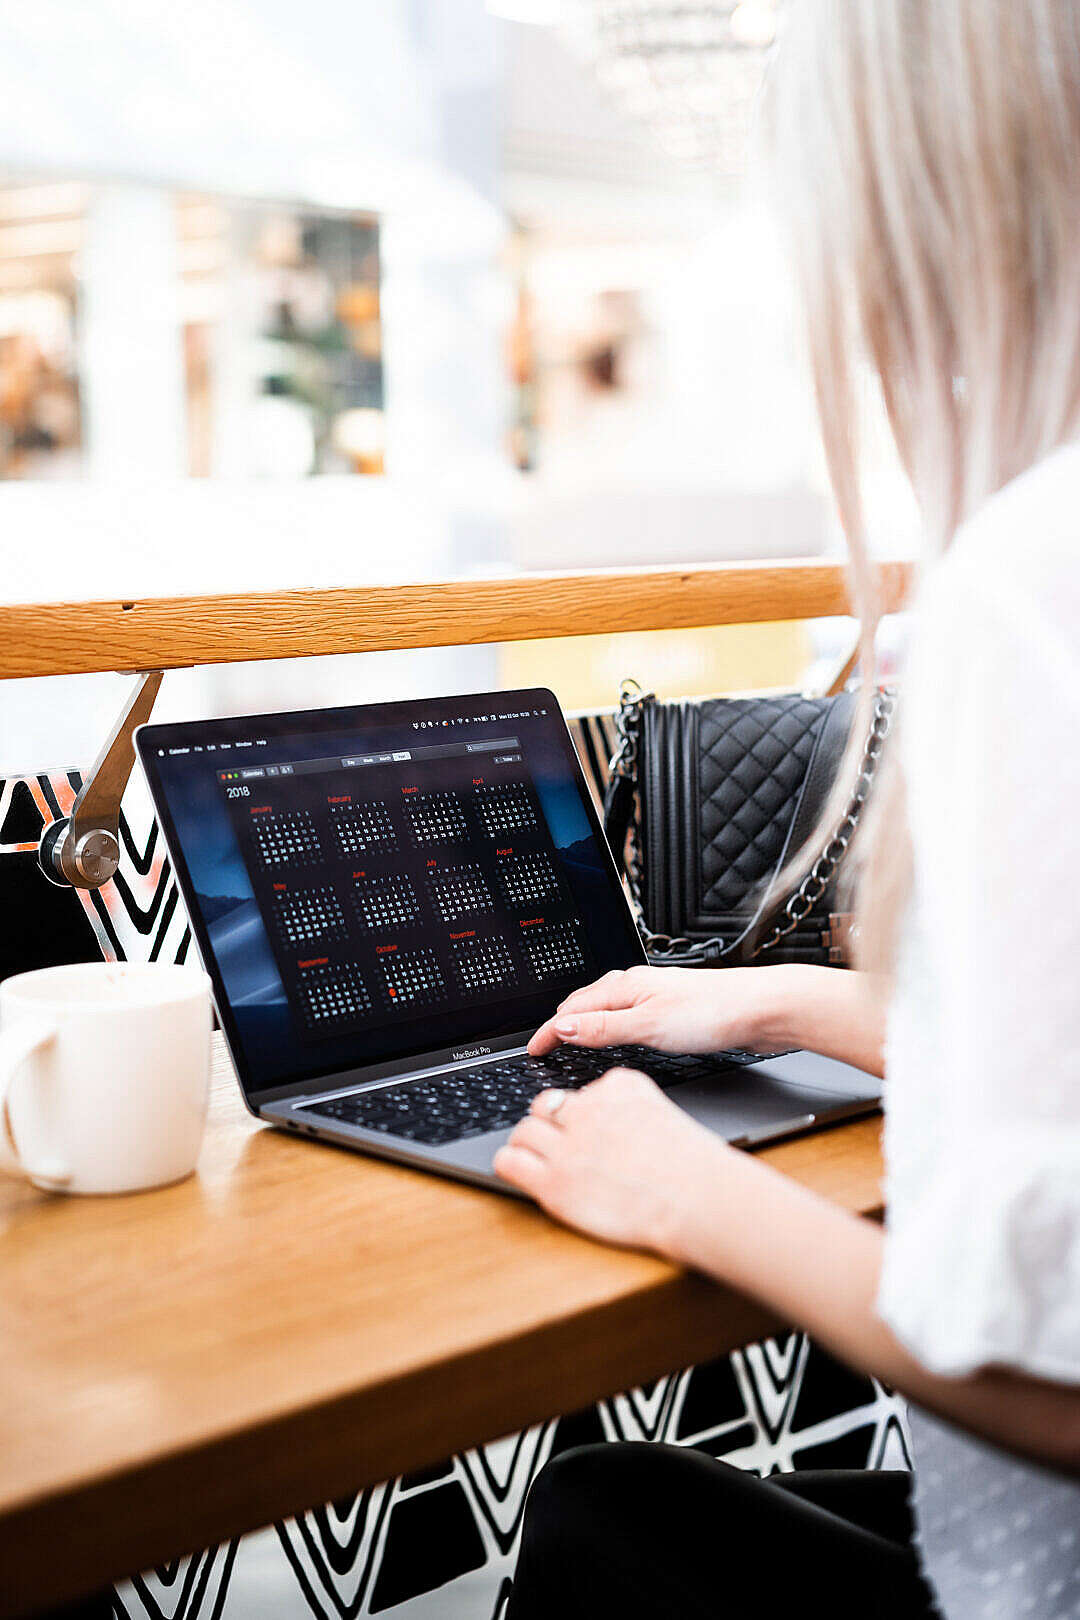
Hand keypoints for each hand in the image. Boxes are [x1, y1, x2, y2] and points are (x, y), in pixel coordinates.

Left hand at [493, 1065, 739, 1254]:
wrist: (696, 1199)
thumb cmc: (691, 1167)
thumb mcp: (663, 1114)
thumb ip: (631, 1110)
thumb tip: (612, 1121)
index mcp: (617, 1087)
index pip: (580, 1090)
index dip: (578, 1112)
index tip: (583, 1126)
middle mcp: (588, 1110)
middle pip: (546, 1104)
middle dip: (549, 1123)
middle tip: (559, 1144)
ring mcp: (568, 1147)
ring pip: (524, 1130)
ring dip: (529, 1143)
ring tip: (538, 1159)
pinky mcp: (554, 1183)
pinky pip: (510, 1161)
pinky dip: (511, 1162)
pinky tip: (520, 1169)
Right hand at [528, 963, 795, 1056]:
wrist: (763, 1009)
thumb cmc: (714, 1013)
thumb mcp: (650, 1027)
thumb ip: (605, 1029)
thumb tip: (564, 1028)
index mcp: (626, 987)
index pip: (573, 1010)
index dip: (549, 1032)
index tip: (533, 1050)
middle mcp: (638, 986)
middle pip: (586, 1002)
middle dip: (562, 1021)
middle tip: (545, 1044)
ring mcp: (656, 995)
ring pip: (608, 1005)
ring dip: (586, 1020)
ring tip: (573, 1037)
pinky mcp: (673, 1008)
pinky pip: (628, 1013)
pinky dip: (610, 1023)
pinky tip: (620, 1033)